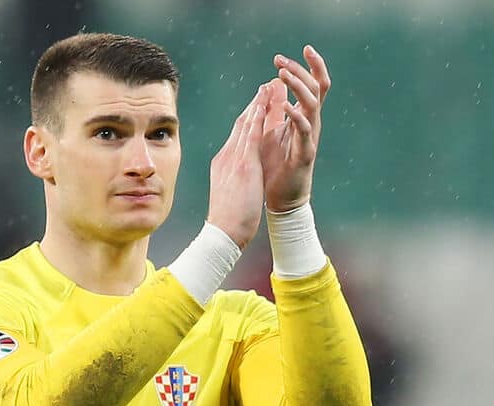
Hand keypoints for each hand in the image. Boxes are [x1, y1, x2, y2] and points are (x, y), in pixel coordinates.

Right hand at [207, 84, 269, 248]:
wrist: (223, 233)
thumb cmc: (228, 221)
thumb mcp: (229, 194)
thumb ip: (232, 180)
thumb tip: (235, 177)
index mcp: (223, 164)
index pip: (237, 136)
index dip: (248, 118)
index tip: (256, 104)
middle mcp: (227, 157)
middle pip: (242, 124)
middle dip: (254, 104)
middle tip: (265, 86)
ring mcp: (234, 159)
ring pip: (247, 124)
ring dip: (259, 103)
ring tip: (270, 85)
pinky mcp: (243, 164)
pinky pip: (253, 134)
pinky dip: (260, 116)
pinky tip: (267, 103)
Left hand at [260, 45, 330, 211]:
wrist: (282, 199)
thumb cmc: (277, 166)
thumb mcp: (273, 130)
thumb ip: (275, 107)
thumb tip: (273, 82)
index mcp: (304, 117)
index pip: (314, 85)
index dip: (311, 66)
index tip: (301, 49)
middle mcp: (311, 124)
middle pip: (316, 89)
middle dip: (300, 71)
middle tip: (280, 60)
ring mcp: (310, 138)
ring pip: (313, 105)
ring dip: (298, 87)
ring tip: (283, 74)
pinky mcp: (306, 153)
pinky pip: (305, 131)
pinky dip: (296, 116)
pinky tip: (286, 106)